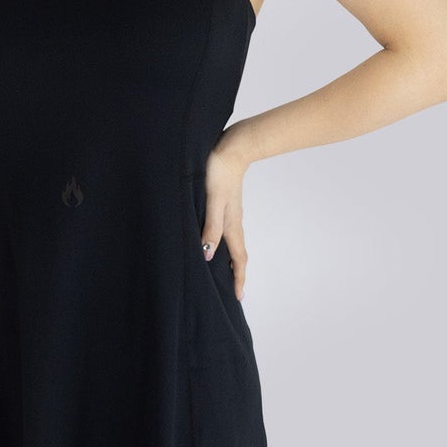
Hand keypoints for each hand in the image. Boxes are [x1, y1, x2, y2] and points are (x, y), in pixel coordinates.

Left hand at [200, 137, 250, 300]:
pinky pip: (226, 232)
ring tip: (223, 274)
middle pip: (237, 254)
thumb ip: (210, 227)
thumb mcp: (212, 201)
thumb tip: (207, 255)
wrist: (231, 148)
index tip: (238, 297)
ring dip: (230, 261)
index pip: (238, 258)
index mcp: (231, 225)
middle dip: (236, 274)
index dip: (238, 279)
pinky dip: (224, 244)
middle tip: (232, 292)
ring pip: (232, 243)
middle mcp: (233, 222)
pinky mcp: (225, 205)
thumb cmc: (218, 172)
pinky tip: (214, 243)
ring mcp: (230, 214)